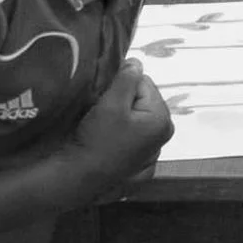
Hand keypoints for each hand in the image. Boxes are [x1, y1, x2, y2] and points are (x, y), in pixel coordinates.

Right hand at [70, 60, 172, 188]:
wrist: (78, 179)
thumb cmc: (97, 140)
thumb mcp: (111, 103)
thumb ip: (127, 78)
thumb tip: (136, 63)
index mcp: (163, 120)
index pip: (144, 84)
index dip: (122, 86)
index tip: (105, 98)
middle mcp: (163, 137)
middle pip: (142, 102)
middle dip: (123, 101)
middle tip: (102, 113)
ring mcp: (152, 154)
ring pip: (136, 120)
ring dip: (121, 118)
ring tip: (102, 128)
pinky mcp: (139, 167)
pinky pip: (132, 139)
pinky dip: (121, 136)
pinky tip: (107, 143)